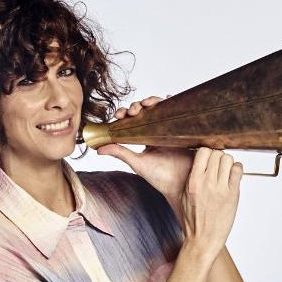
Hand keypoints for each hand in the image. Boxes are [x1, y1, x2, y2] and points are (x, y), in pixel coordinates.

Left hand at [96, 96, 191, 213]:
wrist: (182, 184)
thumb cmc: (161, 177)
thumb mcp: (138, 163)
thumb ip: (120, 153)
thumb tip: (99, 149)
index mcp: (145, 137)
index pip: (132, 120)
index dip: (124, 114)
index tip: (118, 115)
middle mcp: (157, 130)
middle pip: (145, 111)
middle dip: (136, 106)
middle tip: (131, 112)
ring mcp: (170, 128)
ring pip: (159, 108)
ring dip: (151, 101)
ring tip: (145, 105)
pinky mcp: (183, 128)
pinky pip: (178, 111)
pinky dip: (172, 102)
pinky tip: (167, 98)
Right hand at [180, 148, 242, 260]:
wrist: (203, 239)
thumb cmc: (193, 219)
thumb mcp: (185, 195)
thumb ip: (193, 177)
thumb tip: (201, 160)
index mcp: (193, 182)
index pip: (203, 152)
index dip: (207, 152)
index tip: (208, 158)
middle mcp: (207, 183)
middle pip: (217, 153)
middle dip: (218, 157)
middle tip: (217, 166)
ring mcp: (221, 188)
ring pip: (229, 159)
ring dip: (227, 163)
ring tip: (224, 172)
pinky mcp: (233, 194)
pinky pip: (238, 170)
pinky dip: (236, 170)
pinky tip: (232, 177)